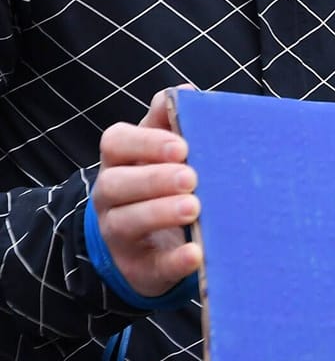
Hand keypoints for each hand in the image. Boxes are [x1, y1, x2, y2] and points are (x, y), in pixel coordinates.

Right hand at [94, 87, 200, 298]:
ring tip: (194, 208)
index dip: (146, 142)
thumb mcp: (162, 156)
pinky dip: (174, 260)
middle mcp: (111, 196)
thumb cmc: (159, 189)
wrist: (145, 248)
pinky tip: (196, 254)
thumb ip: (170, 125)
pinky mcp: (139, 268)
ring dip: (161, 213)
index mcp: (120, 163)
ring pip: (128, 221)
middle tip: (191, 177)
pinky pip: (153, 265)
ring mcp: (120, 234)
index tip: (181, 146)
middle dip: (154, 178)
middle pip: (118, 183)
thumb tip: (185, 92)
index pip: (117, 143)